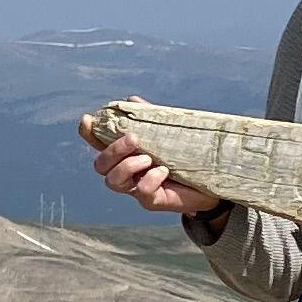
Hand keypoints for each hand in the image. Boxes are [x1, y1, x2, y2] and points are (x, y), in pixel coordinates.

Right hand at [93, 131, 221, 221]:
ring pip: (112, 181)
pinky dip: (150, 179)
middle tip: (134, 139)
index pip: (98, 144)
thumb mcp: (167, 133)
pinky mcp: (153, 200)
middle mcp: (126, 172)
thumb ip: (149, 119)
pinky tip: (164, 171)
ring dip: (126, 166)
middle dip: (112, 150)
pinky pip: (142, 192)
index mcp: (126, 153)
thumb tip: (131, 100)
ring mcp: (137, 188)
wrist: (212, 181)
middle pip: (100, 165)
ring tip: (148, 158)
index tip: (89, 119)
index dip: (88, 133)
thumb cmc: (186, 155)